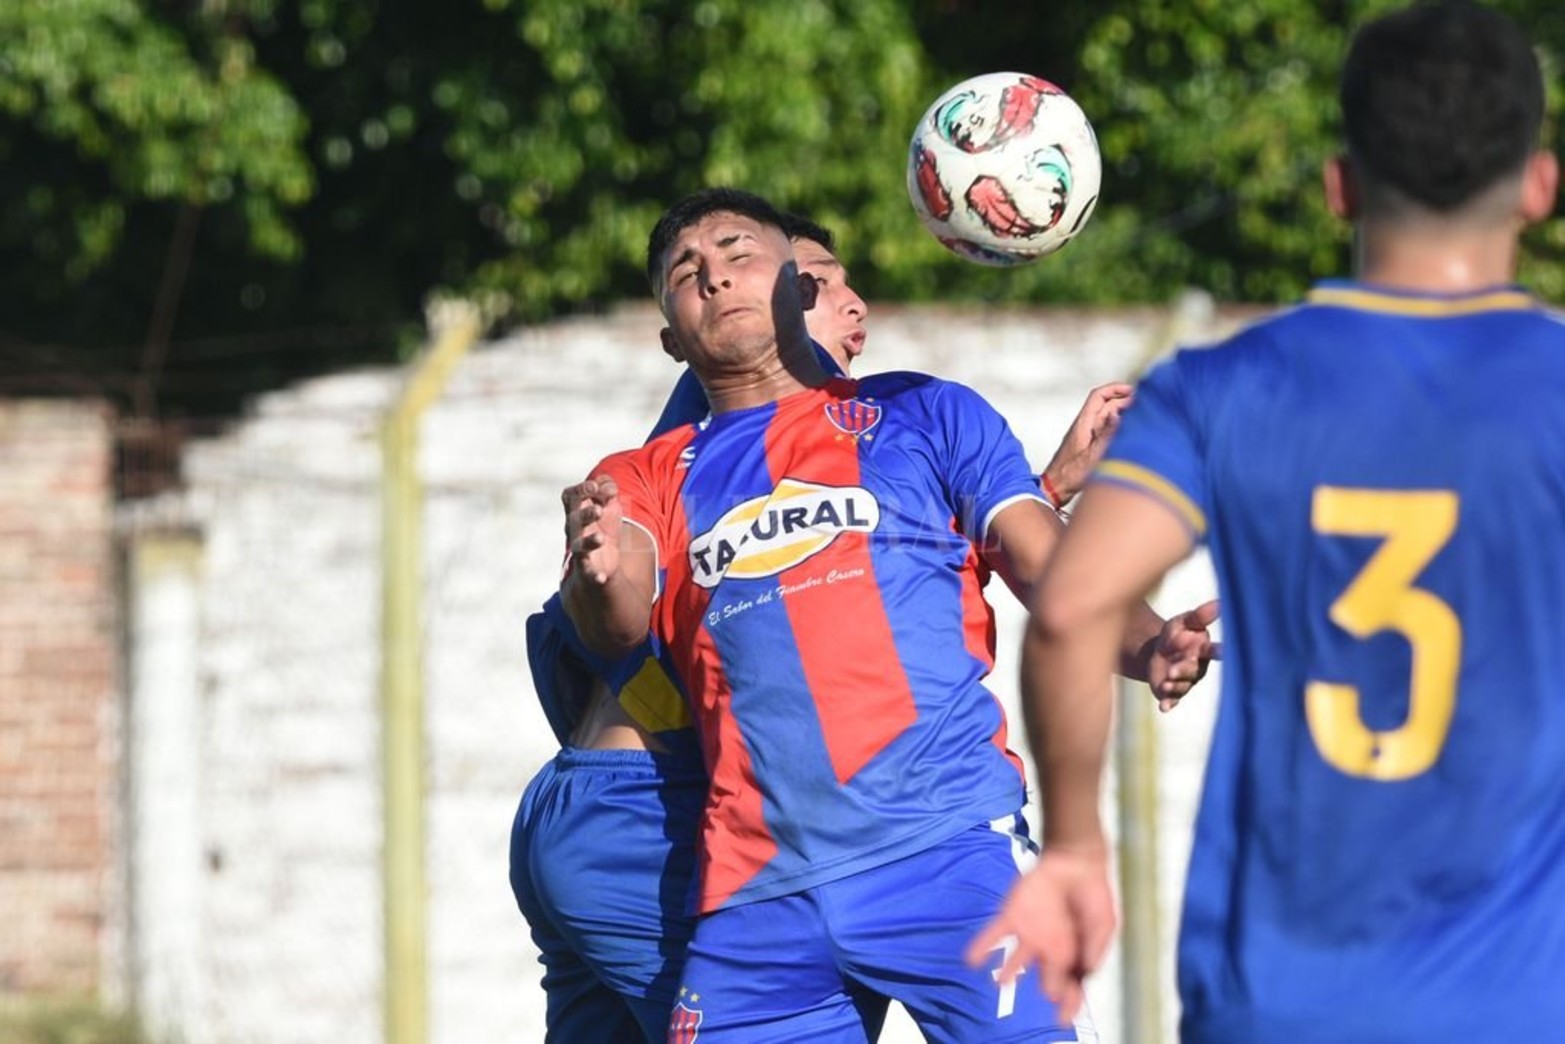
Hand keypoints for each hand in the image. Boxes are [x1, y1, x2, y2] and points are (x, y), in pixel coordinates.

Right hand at [562, 475, 623, 585]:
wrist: (601, 560)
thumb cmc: (603, 525)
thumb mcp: (609, 504)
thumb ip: (608, 489)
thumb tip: (610, 488)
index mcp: (577, 511)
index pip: (570, 497)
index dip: (580, 490)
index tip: (594, 486)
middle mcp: (574, 529)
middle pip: (574, 520)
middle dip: (585, 514)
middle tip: (598, 510)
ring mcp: (580, 549)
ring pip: (579, 545)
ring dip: (589, 541)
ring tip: (600, 538)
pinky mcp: (587, 568)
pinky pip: (588, 572)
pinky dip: (594, 575)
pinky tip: (601, 577)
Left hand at [966, 843, 1116, 1025]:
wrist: (1076, 862)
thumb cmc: (1093, 895)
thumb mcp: (1104, 925)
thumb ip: (1095, 949)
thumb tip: (1085, 973)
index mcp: (1072, 954)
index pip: (1071, 985)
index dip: (1069, 1002)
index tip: (1065, 1017)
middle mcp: (1049, 949)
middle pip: (1047, 976)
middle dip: (1049, 987)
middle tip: (1050, 993)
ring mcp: (1031, 934)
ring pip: (1017, 960)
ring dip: (1009, 972)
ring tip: (1002, 983)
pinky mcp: (1014, 916)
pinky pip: (995, 934)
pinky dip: (982, 947)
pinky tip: (972, 961)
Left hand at [1040, 383, 1134, 504]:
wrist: (1056, 488)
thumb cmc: (1070, 475)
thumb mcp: (1092, 456)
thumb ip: (1107, 435)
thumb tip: (1118, 414)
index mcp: (1083, 423)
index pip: (1098, 396)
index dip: (1115, 389)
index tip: (1132, 390)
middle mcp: (1086, 425)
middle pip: (1106, 404)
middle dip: (1124, 400)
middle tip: (1143, 405)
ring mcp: (1089, 434)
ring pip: (1108, 416)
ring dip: (1123, 413)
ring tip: (1141, 416)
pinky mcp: (1092, 444)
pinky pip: (1107, 429)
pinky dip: (1119, 426)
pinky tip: (1130, 432)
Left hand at [1148, 599, 1220, 711]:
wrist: (1156, 652)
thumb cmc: (1176, 635)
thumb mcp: (1183, 622)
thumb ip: (1199, 616)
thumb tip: (1220, 603)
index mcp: (1203, 650)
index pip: (1214, 651)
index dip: (1219, 651)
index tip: (1223, 652)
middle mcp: (1197, 668)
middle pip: (1193, 670)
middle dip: (1183, 670)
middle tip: (1172, 670)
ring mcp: (1185, 682)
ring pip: (1181, 686)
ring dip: (1174, 686)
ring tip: (1164, 684)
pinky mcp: (1172, 693)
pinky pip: (1172, 700)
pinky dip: (1168, 704)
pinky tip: (1164, 708)